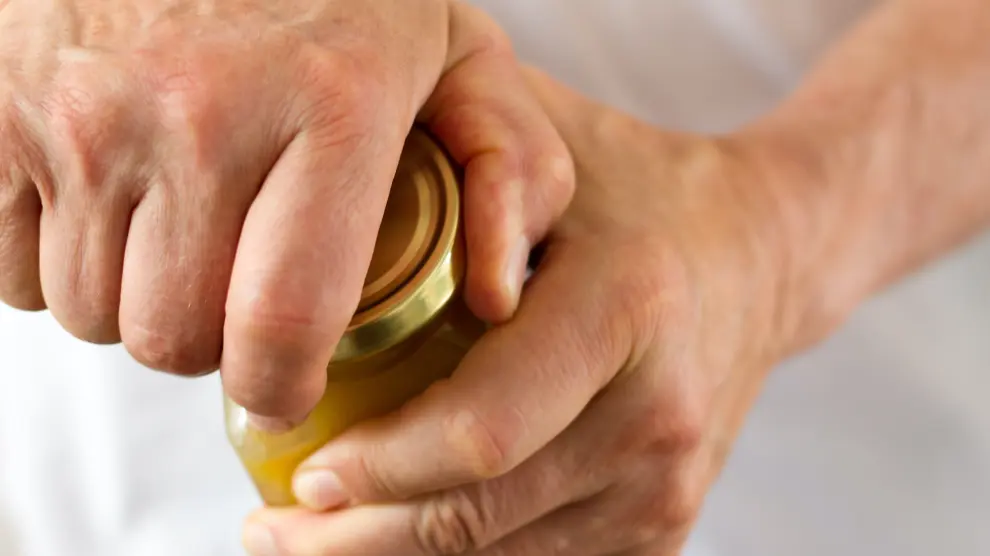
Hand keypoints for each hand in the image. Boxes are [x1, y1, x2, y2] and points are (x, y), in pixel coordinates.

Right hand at [0, 1, 572, 425]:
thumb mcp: (452, 50)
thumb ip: (508, 165)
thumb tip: (497, 295)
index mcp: (331, 104)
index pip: (284, 326)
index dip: (277, 389)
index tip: (281, 389)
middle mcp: (199, 113)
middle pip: (175, 336)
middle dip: (208, 339)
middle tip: (234, 282)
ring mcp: (84, 110)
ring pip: (91, 312)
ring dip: (135, 297)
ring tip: (179, 228)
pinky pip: (13, 267)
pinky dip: (56, 258)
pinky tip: (111, 201)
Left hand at [240, 71, 814, 554]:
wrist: (759, 257)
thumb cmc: (639, 193)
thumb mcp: (553, 144)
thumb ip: (458, 163)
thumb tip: (334, 227)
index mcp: (626, 313)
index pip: (478, 430)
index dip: (375, 469)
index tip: (298, 475)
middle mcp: (657, 419)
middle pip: (474, 518)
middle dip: (356, 540)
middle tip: (275, 527)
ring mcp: (666, 489)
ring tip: (323, 533)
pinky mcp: (664, 527)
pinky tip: (405, 530)